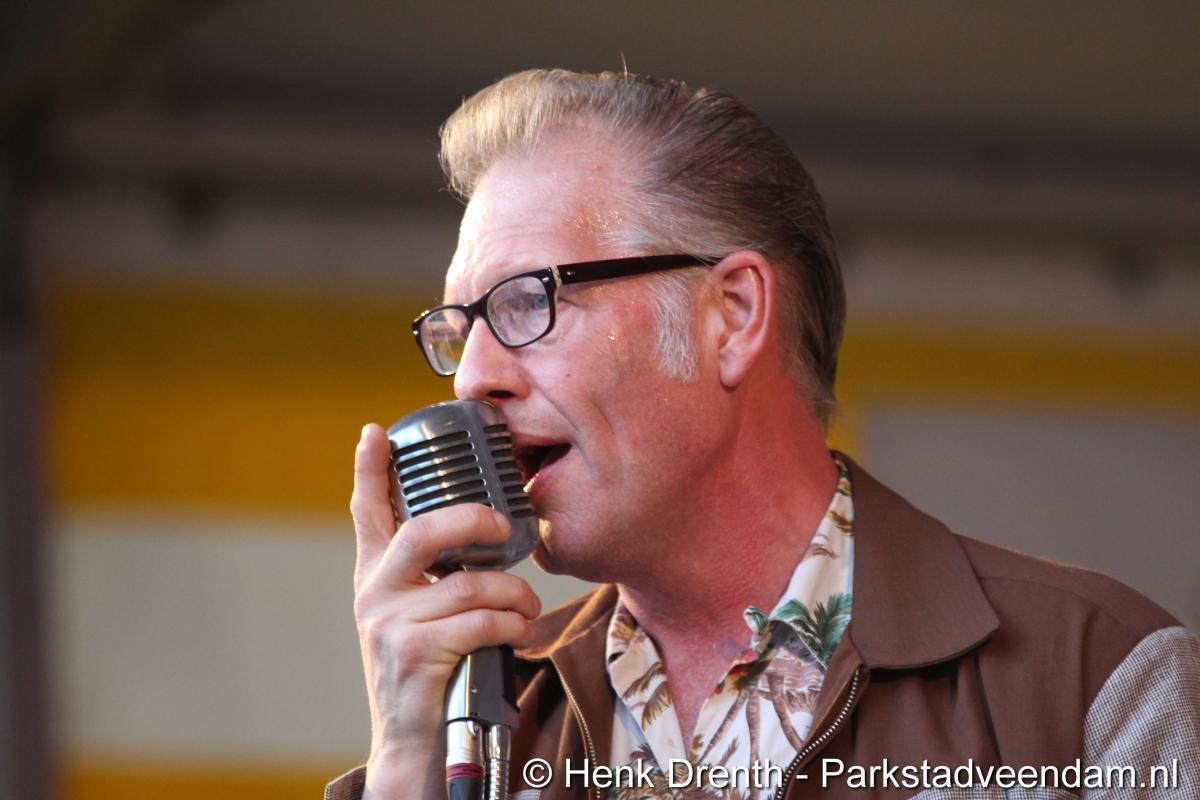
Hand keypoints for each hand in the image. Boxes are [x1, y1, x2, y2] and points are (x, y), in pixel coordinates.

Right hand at [350, 423, 541, 798]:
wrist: (413, 740)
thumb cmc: (428, 669)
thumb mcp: (417, 614)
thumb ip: (432, 576)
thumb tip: (479, 534)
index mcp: (375, 576)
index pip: (367, 512)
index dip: (370, 470)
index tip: (374, 432)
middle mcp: (374, 592)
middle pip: (423, 531)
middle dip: (474, 522)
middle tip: (505, 527)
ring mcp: (389, 622)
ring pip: (468, 583)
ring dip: (512, 594)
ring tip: (525, 607)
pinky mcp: (413, 652)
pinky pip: (481, 621)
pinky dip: (512, 624)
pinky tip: (517, 630)